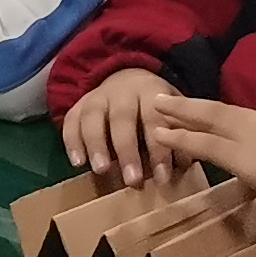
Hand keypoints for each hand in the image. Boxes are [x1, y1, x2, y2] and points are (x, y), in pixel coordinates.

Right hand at [60, 68, 181, 184]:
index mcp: (150, 92)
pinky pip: (70, 122)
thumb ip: (177, 134)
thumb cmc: (153, 106)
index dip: (159, 149)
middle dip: (127, 151)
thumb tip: (185, 164)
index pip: (155, 119)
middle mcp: (122, 92)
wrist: (126, 76)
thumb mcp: (170, 112)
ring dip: (96, 145)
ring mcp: (97, 98)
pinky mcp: (78, 106)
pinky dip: (72, 142)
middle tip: (132, 180)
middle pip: (122, 119)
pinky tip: (77, 163)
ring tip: (101, 170)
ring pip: (93, 118)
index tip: (162, 177)